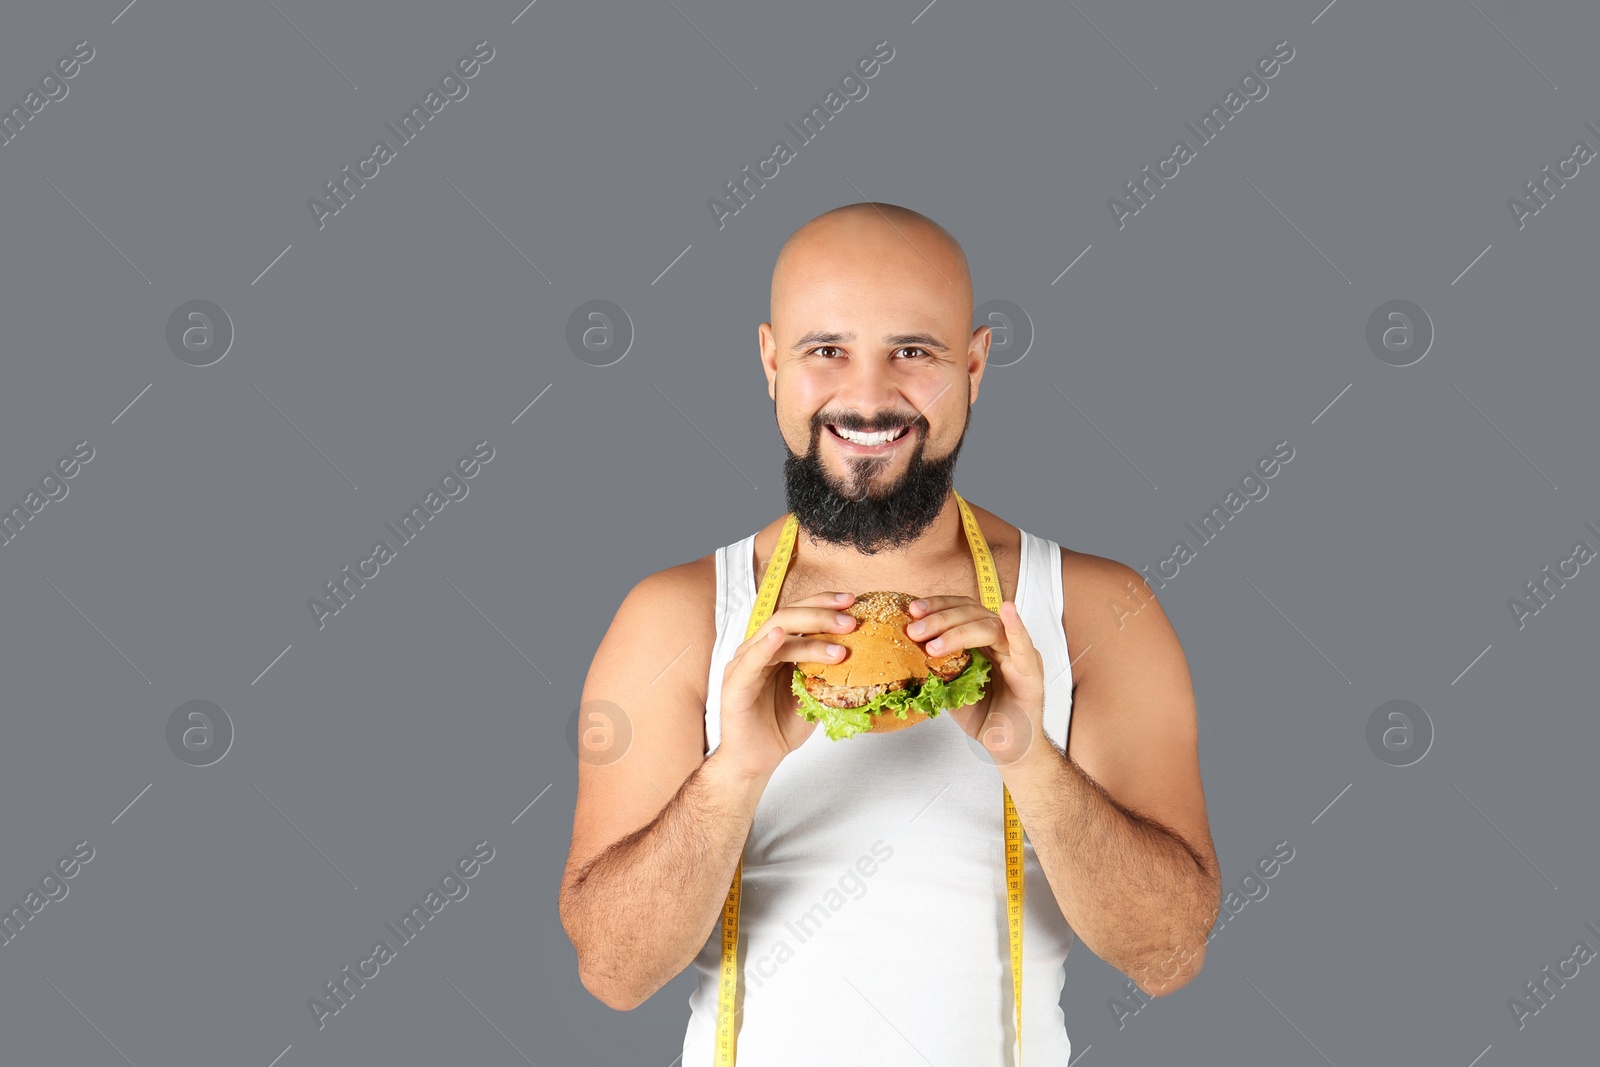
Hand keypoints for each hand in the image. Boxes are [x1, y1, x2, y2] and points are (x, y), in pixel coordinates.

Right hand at [716, 591, 858, 780]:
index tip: (852, 600)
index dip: (824, 603)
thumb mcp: (814, 693)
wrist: (758, 760)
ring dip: (809, 637)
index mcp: (778, 646)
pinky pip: (751, 661)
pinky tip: (780, 637)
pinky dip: (765, 647)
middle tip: (851, 620)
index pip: (800, 613)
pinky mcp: (734, 685)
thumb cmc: (782, 725)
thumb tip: (866, 656)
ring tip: (838, 648)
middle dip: (822, 615)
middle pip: (789, 617)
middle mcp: (759, 648)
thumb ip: (829, 672)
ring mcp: (744, 664)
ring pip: (776, 636)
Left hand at [906, 594, 1045, 764]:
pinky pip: (1023, 647)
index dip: (938, 606)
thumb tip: (906, 652)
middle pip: (973, 614)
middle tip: (916, 630)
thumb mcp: (950, 687)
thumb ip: (937, 668)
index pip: (961, 610)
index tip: (913, 610)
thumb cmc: (983, 715)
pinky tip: (1008, 611)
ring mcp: (1018, 654)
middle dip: (941, 619)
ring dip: (960, 631)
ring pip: (991, 628)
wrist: (1005, 747)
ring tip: (934, 645)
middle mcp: (1002, 641)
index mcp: (983, 641)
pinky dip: (1016, 627)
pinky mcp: (1031, 673)